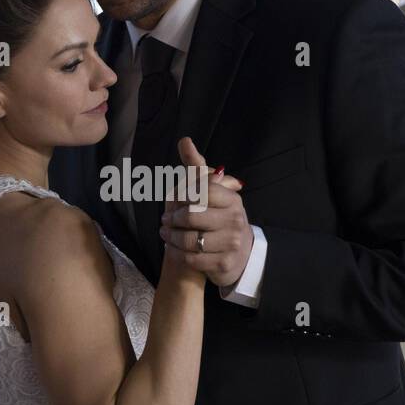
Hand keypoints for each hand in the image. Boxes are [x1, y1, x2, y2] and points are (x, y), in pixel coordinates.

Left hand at [159, 136, 250, 286]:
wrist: (237, 256)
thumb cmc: (218, 219)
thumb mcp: (210, 193)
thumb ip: (196, 168)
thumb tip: (184, 141)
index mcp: (232, 199)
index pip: (201, 190)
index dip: (182, 196)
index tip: (176, 201)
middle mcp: (236, 219)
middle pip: (191, 215)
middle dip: (173, 219)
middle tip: (166, 221)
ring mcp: (232, 242)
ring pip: (188, 239)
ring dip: (171, 237)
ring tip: (166, 234)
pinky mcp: (224, 263)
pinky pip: (191, 258)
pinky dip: (178, 254)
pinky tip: (176, 250)